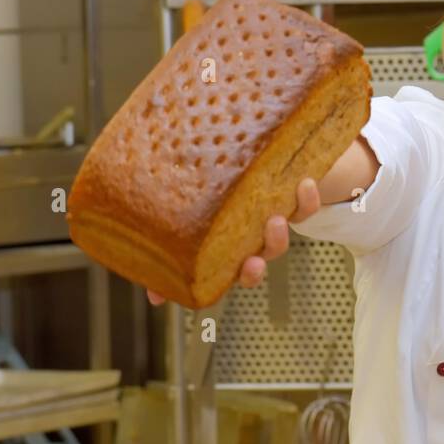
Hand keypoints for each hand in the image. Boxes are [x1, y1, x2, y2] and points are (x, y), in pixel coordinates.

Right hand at [146, 177, 321, 306]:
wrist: (265, 150)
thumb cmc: (223, 179)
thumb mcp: (189, 194)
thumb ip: (164, 221)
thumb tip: (136, 245)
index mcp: (222, 245)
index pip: (212, 275)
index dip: (195, 286)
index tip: (174, 293)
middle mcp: (247, 241)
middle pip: (252, 267)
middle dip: (251, 271)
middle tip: (250, 264)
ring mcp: (269, 223)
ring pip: (277, 244)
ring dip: (277, 239)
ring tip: (275, 221)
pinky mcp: (293, 200)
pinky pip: (305, 208)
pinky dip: (307, 200)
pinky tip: (305, 184)